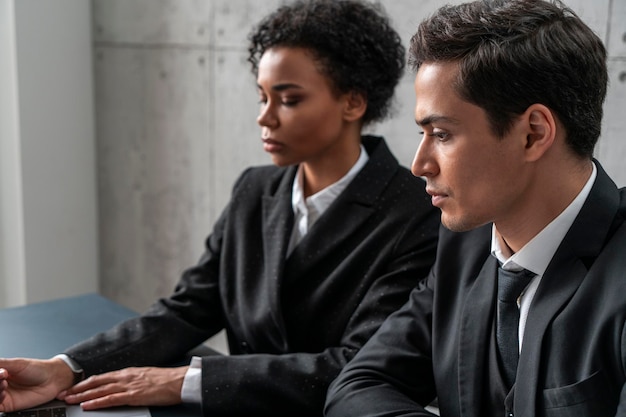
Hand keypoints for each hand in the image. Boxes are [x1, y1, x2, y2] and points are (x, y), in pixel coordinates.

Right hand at [0, 357, 74, 411]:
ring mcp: (3, 394)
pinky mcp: (8, 405)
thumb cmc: (38, 369)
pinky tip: (4, 394)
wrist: (53, 379)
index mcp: (0, 371)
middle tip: (2, 376)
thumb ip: (1, 364)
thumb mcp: (17, 364)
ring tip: (4, 384)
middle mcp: (0, 383)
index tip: (1, 372)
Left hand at [58, 366, 187, 409]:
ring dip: (82, 396)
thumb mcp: (146, 377)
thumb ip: (132, 381)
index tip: (72, 387)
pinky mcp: (134, 395)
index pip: (101, 377)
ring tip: (68, 400)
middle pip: (96, 382)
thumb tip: (122, 386)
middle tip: (62, 394)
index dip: (85, 383)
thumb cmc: (166, 380)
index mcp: (128, 372)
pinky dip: (97, 402)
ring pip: (100, 390)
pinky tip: (87, 406)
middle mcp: (125, 377)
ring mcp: (129, 385)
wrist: (180, 381)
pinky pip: (111, 399)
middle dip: (78, 388)